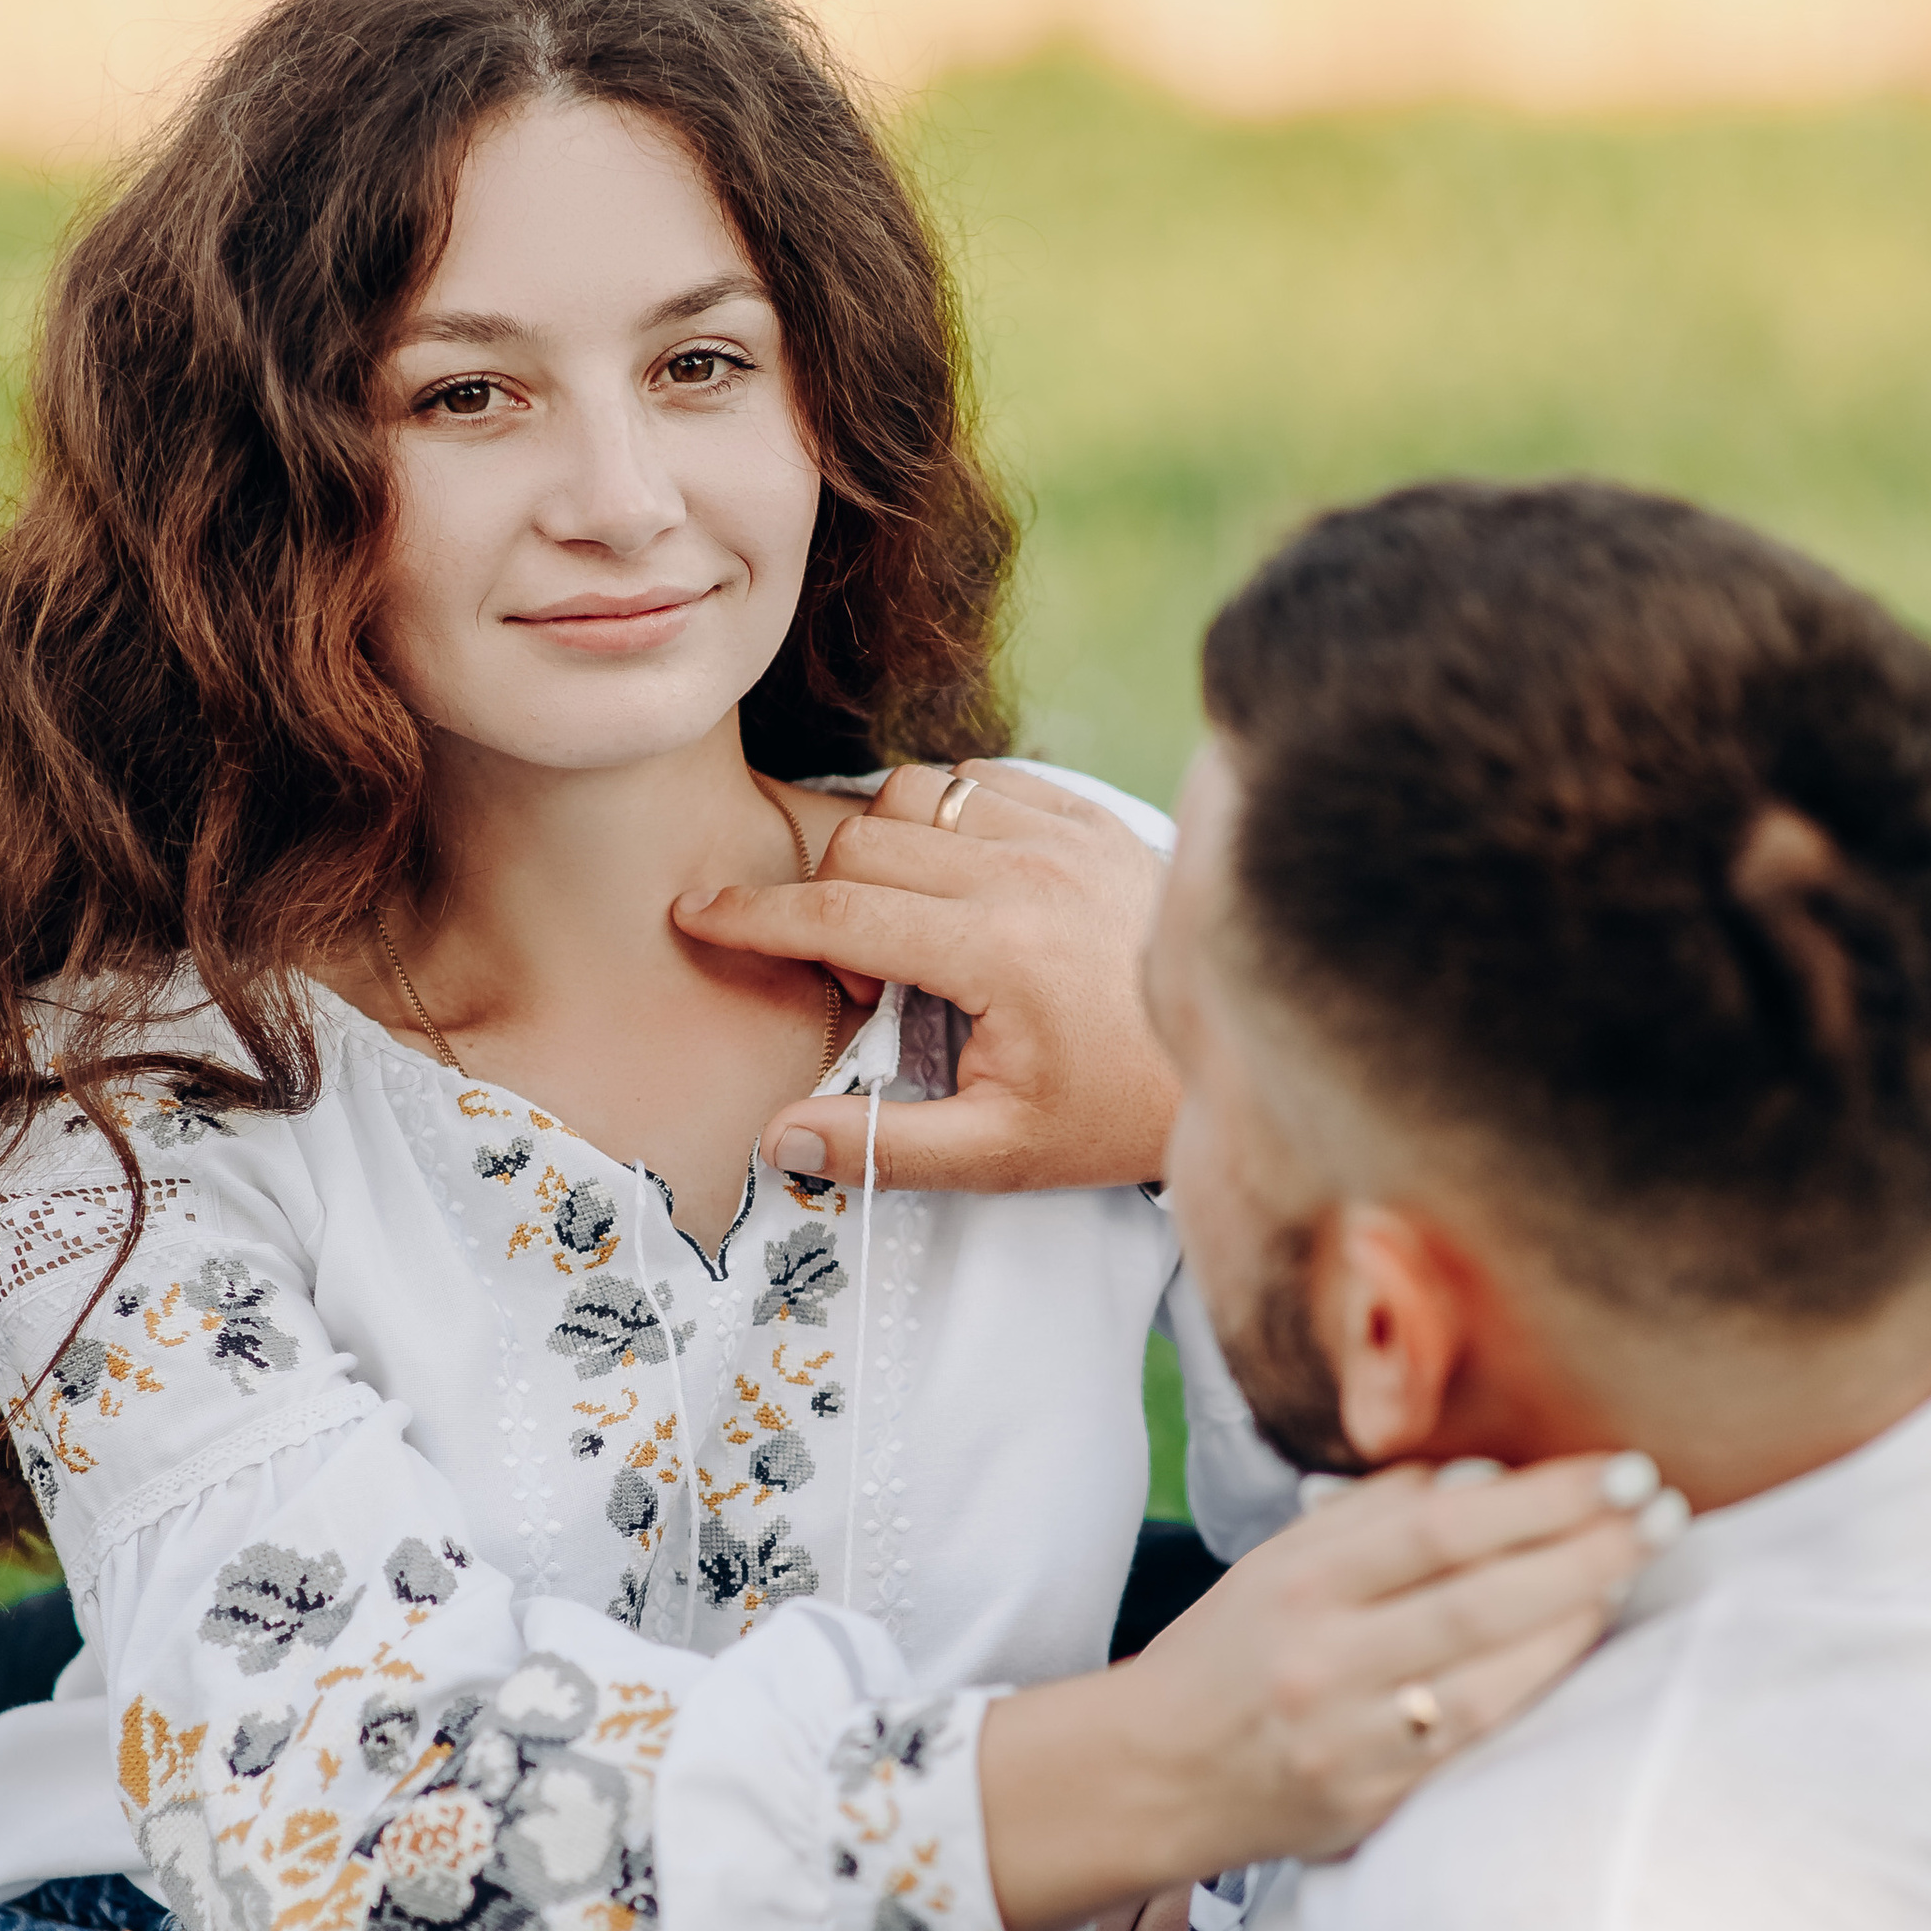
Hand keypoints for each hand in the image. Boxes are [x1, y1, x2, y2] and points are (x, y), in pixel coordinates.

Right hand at [670, 763, 1178, 1192]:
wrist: (1234, 1060)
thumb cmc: (1117, 1110)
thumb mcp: (1001, 1153)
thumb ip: (884, 1146)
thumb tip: (778, 1138)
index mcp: (996, 952)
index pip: (837, 913)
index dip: (752, 917)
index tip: (696, 915)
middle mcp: (1025, 872)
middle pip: (861, 842)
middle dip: (827, 905)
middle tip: (872, 991)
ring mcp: (1063, 831)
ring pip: (914, 792)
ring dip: (884, 852)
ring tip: (917, 933)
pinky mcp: (1091, 815)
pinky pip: (980, 776)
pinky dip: (947, 817)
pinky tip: (963, 885)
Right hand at [976, 1452, 1683, 1930]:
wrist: (1155, 1773)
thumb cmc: (1230, 1652)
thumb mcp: (1277, 1561)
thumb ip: (1374, 1513)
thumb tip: (1487, 1479)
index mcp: (1298, 1584)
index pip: (1439, 1526)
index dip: (1542, 1495)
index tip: (1620, 1466)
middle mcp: (1323, 1660)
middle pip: (1479, 1598)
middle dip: (1588, 1549)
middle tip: (1663, 1509)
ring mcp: (1350, 1739)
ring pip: (1490, 1677)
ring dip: (1579, 1619)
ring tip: (1635, 1569)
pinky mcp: (1374, 1802)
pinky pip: (1477, 1741)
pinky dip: (1538, 1687)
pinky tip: (1581, 1646)